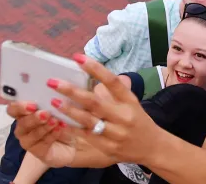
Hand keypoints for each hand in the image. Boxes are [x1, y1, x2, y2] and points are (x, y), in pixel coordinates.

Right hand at [7, 103, 76, 166]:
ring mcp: (29, 141)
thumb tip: (52, 92)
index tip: (33, 105)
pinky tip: (59, 129)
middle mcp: (24, 127)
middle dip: (33, 118)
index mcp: (24, 113)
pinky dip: (51, 135)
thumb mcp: (60, 107)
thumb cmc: (64, 119)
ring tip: (55, 121)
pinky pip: (42, 144)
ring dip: (44, 127)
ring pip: (31, 135)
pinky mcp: (38, 152)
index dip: (19, 106)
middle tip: (46, 114)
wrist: (75, 140)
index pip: (13, 109)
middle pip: (20, 123)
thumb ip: (52, 101)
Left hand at [48, 54, 165, 163]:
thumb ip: (114, 90)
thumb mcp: (131, 102)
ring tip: (53, 101)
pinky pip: (86, 137)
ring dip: (69, 110)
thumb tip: (93, 70)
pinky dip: (72, 130)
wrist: (153, 148)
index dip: (95, 68)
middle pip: (95, 102)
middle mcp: (123, 116)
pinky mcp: (108, 148)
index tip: (77, 57)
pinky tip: (58, 123)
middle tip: (53, 82)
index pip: (112, 81)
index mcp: (129, 101)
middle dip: (72, 91)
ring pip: (88, 121)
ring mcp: (115, 133)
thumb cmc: (137, 121)